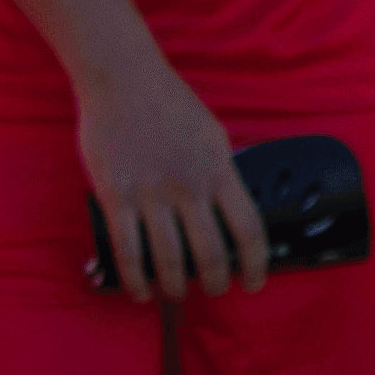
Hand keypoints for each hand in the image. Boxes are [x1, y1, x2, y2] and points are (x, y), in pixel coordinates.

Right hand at [79, 57, 265, 301]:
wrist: (123, 79)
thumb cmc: (169, 104)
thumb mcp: (213, 135)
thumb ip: (222, 172)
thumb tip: (231, 207)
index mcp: (219, 170)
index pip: (249, 229)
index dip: (256, 264)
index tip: (254, 282)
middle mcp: (189, 187)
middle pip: (212, 254)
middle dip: (216, 283)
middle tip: (214, 292)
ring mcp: (152, 194)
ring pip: (170, 261)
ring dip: (176, 288)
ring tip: (176, 295)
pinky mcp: (117, 197)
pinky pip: (129, 252)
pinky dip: (137, 281)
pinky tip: (141, 293)